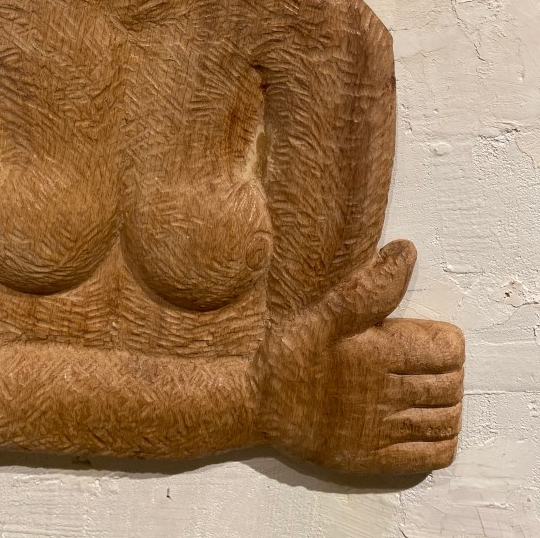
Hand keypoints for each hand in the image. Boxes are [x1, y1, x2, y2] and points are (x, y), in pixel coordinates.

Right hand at [254, 240, 464, 472]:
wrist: (259, 405)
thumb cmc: (292, 353)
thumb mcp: (326, 311)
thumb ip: (372, 286)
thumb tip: (407, 251)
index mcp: (379, 353)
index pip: (448, 350)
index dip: (447, 341)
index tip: (429, 337)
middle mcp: (388, 394)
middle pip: (451, 385)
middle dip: (450, 371)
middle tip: (428, 363)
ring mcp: (384, 431)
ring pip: (446, 419)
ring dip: (448, 404)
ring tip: (430, 391)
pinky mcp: (377, 460)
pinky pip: (432, 455)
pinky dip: (442, 439)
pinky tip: (426, 423)